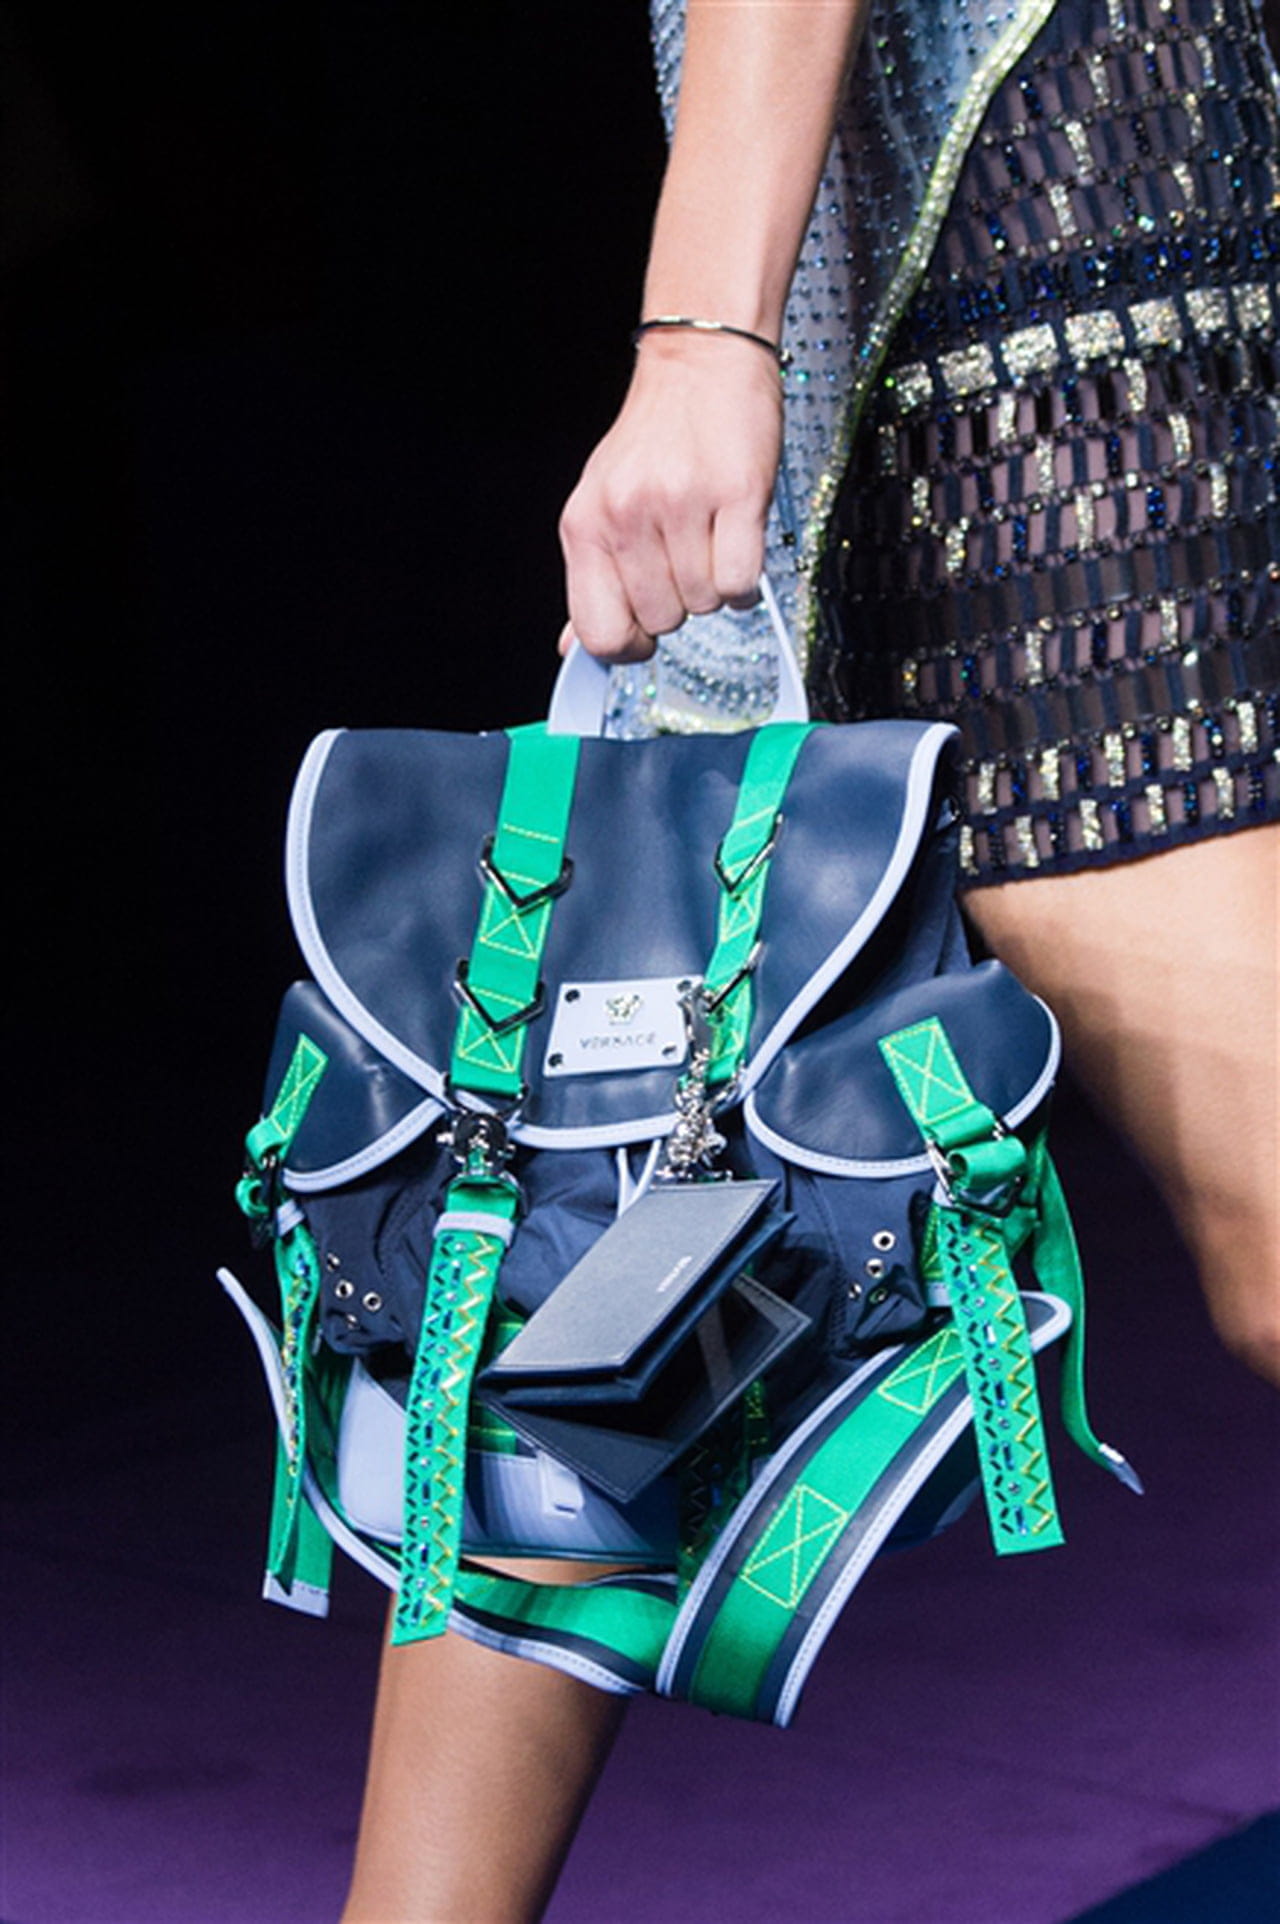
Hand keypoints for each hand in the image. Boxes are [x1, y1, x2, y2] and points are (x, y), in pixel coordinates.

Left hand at [558, 332, 783, 661]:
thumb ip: (593, 580)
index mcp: (584, 525)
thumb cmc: (654, 438)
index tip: (645, 629)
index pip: (599, 633)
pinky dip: (746, 579)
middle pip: (661, 622)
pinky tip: (737, 543)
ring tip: (710, 536)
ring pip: (704, 605)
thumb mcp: (602, 505)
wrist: (699, 361)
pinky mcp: (735, 495)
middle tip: (684, 555)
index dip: (629, 645)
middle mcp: (626, 516)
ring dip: (714, 585)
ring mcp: (680, 505)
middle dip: (679, 601)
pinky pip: (741, 582)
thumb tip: (574, 649)